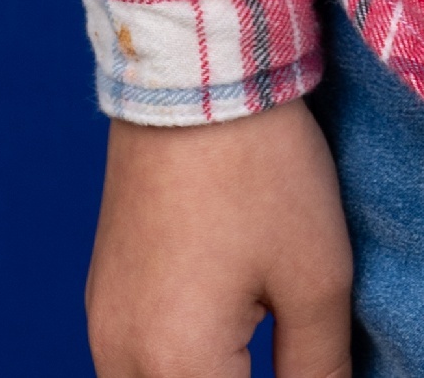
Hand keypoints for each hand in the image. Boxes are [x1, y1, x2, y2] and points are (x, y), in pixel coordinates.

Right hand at [85, 98, 354, 377]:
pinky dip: (176, 372)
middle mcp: (121, 358)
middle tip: (288, 365)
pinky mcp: (103, 295)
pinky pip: (132, 368)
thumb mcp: (316, 275)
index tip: (314, 371)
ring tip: (257, 358)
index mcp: (176, 366)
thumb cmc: (260, 169)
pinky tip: (223, 351)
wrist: (196, 75)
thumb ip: (320, 369)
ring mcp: (104, 326)